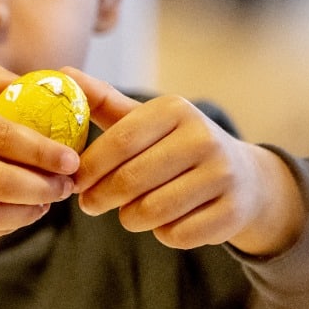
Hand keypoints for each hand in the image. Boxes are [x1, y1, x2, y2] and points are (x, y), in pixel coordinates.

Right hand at [0, 64, 80, 243]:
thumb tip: (40, 83)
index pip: (2, 135)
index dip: (43, 151)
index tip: (70, 157)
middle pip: (1, 181)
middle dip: (44, 188)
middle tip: (66, 185)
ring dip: (28, 212)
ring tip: (46, 202)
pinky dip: (4, 226)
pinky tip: (18, 213)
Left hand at [66, 70, 303, 255]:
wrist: (245, 177)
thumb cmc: (176, 146)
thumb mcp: (145, 120)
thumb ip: (102, 102)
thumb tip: (62, 73)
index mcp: (175, 110)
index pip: (119, 141)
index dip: (89, 166)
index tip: (73, 180)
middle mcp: (203, 138)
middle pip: (131, 180)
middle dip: (100, 197)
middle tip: (89, 204)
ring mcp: (223, 175)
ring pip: (151, 212)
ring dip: (129, 218)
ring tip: (127, 212)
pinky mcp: (232, 211)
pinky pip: (176, 235)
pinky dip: (162, 233)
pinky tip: (166, 221)